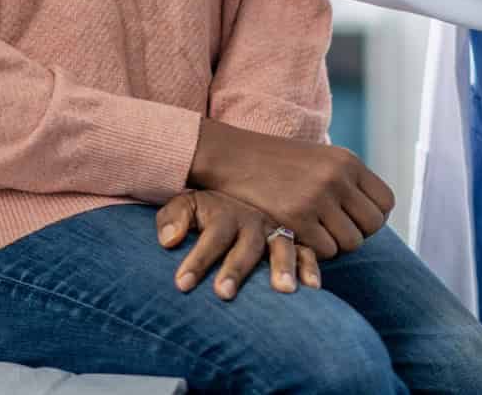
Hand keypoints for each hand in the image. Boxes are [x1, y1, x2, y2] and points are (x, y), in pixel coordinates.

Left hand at [155, 190, 319, 298]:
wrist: (236, 188)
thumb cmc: (205, 209)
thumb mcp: (186, 204)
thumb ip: (174, 218)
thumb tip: (169, 241)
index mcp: (225, 213)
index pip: (211, 236)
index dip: (198, 260)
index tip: (182, 284)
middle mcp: (253, 221)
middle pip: (246, 245)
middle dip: (236, 269)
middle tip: (224, 293)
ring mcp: (276, 230)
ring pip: (281, 246)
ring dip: (282, 267)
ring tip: (282, 290)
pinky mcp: (295, 240)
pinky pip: (307, 251)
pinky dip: (311, 267)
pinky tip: (312, 287)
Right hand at [186, 119, 394, 259]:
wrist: (233, 156)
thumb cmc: (277, 163)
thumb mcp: (320, 159)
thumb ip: (347, 181)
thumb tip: (375, 213)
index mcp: (347, 161)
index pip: (386, 202)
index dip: (372, 217)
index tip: (353, 220)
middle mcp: (337, 177)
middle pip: (373, 225)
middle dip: (357, 234)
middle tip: (333, 232)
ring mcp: (318, 198)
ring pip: (351, 243)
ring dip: (336, 245)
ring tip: (315, 234)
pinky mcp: (297, 217)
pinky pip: (326, 250)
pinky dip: (315, 250)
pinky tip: (299, 236)